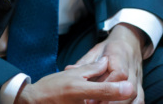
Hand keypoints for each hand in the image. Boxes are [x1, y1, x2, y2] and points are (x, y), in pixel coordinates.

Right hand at [15, 59, 134, 102]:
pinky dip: (101, 103)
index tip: (130, 87)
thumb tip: (107, 62)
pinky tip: (103, 100)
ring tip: (114, 97)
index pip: (104, 91)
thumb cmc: (51, 86)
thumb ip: (92, 69)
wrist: (33, 102)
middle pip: (104, 103)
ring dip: (109, 101)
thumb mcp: (72, 73)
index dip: (118, 90)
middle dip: (115, 100)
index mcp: (79, 90)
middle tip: (127, 91)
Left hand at [67, 24, 145, 103]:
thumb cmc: (110, 48)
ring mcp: (138, 78)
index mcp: (120, 56)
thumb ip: (85, 62)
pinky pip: (140, 99)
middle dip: (112, 102)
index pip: (119, 74)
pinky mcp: (140, 86)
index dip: (106, 88)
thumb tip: (69, 70)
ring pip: (136, 97)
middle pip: (130, 89)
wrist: (130, 41)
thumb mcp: (96, 50)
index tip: (92, 98)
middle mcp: (133, 68)